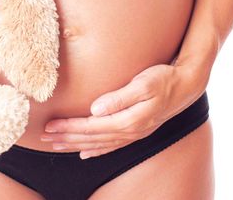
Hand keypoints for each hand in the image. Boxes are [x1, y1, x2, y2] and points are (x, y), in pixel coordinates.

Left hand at [40, 64, 202, 158]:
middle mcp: (130, 131)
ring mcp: (134, 134)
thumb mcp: (143, 83)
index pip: (91, 127)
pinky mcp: (137, 131)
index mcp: (129, 120)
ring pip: (98, 144)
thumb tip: (95, 109)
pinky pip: (112, 146)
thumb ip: (119, 97)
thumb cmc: (164, 79)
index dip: (69, 127)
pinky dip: (96, 151)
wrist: (187, 85)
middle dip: (66, 138)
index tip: (50, 126)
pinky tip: (84, 154)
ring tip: (56, 146)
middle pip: (91, 138)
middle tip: (45, 137)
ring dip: (76, 145)